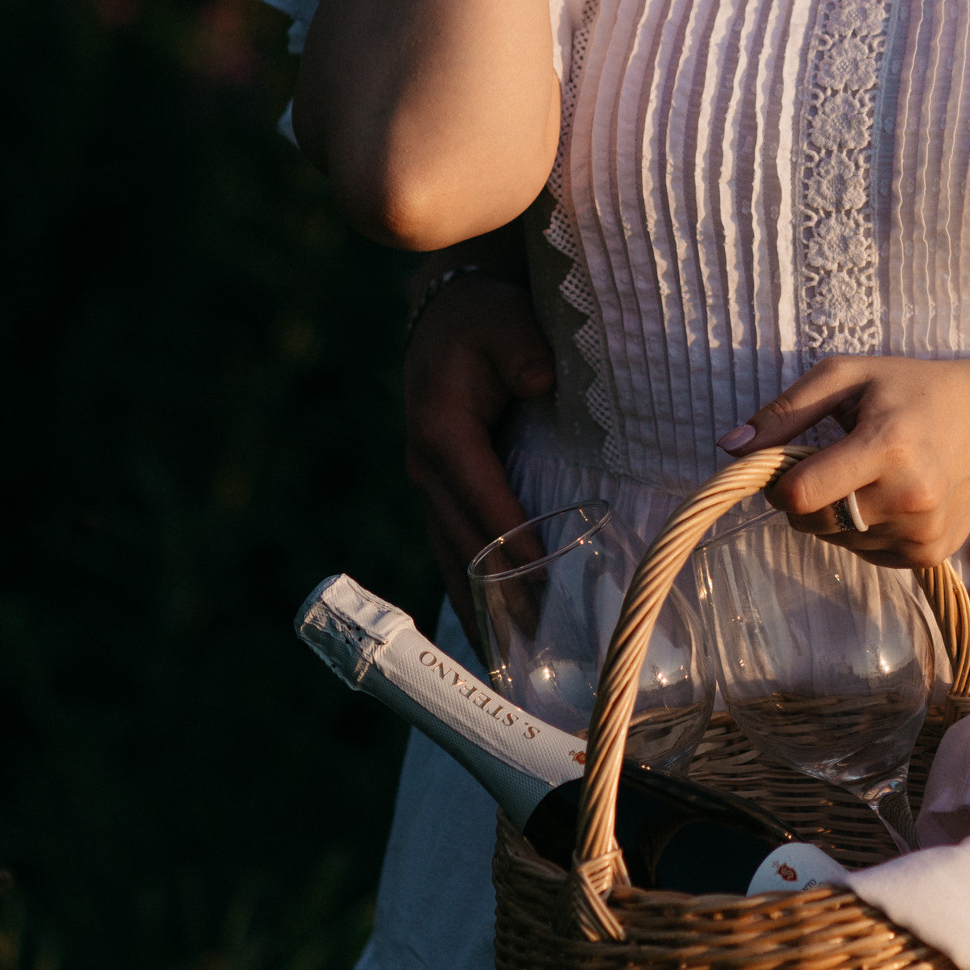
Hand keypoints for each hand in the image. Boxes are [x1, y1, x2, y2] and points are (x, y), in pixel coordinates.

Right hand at [404, 272, 557, 618]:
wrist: (447, 310)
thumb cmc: (484, 318)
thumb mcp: (504, 320)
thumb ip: (522, 350)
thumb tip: (540, 381)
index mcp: (442, 430)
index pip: (483, 496)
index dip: (512, 538)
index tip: (542, 577)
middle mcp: (427, 466)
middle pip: (464, 541)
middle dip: (499, 591)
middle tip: (538, 641)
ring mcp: (428, 484)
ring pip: (452, 556)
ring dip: (480, 604)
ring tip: (512, 658)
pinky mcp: (440, 491)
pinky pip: (454, 548)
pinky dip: (472, 588)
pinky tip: (495, 628)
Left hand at [722, 356, 969, 565]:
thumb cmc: (910, 390)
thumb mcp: (846, 378)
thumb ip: (784, 413)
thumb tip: (729, 449)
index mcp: (886, 446)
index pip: (801, 495)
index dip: (781, 484)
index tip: (790, 466)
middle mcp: (909, 497)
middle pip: (815, 524)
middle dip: (808, 500)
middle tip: (833, 465)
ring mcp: (924, 531)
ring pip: (840, 542)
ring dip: (838, 517)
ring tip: (870, 477)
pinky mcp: (932, 554)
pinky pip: (870, 555)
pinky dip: (866, 532)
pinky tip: (890, 499)